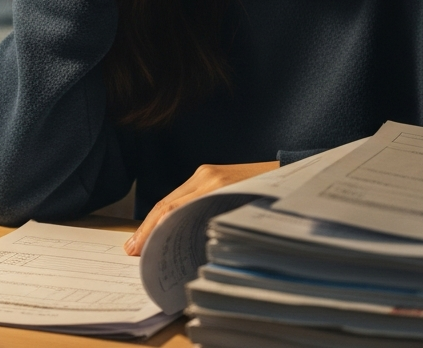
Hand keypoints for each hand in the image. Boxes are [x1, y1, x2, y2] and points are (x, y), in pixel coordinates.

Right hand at [123, 161, 279, 255]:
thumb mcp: (244, 216)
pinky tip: (163, 226)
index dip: (151, 230)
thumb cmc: (272, 199)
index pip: (171, 209)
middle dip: (146, 228)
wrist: (291, 172)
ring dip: (156, 220)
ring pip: (172, 199)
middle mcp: (206, 176)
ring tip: (142, 241)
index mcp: (212, 185)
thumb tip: (191, 248)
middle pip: (165, 203)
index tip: (139, 248)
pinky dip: (170, 212)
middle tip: (131, 249)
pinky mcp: (211, 174)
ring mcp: (207, 173)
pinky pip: (184, 195)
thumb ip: (217, 226)